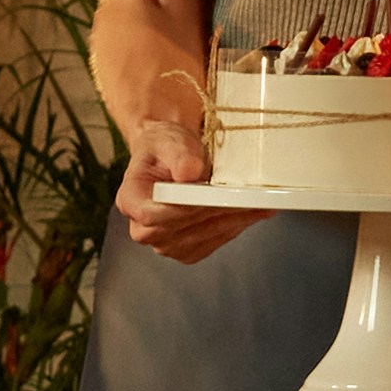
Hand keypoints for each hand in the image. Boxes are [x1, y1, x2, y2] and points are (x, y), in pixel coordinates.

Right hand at [112, 112, 258, 263]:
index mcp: (130, 200)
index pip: (153, 214)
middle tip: (250, 198)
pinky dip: (235, 226)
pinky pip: (214, 242)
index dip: (184, 208)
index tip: (212, 196)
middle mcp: (142, 229)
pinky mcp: (187, 250)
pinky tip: (252, 212)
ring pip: (203, 238)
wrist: (173, 157)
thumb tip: (189, 173)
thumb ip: (177, 154)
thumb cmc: (165, 147)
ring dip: (234, 221)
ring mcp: (165, 244)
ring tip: (260, 204)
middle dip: (218, 212)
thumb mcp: (168, 139)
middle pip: (182, 228)